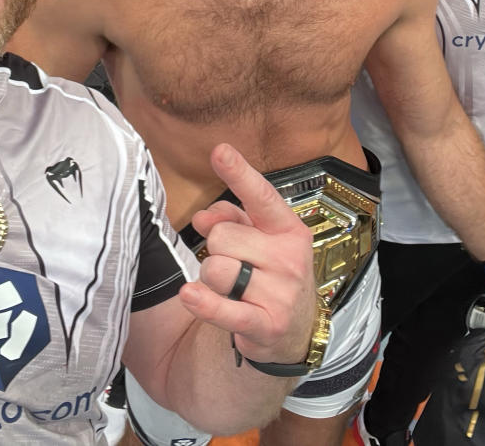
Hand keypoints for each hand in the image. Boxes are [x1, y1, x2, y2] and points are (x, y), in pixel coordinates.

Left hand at [179, 144, 316, 366]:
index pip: (260, 196)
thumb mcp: (259, 239)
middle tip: (235, 265)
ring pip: (215, 269)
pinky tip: (190, 296)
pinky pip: (223, 309)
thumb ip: (231, 218)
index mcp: (288, 229)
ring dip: (212, 280)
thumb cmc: (270, 275)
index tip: (220, 151)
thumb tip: (204, 216)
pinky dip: (204, 303)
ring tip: (232, 290)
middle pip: (222, 237)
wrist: (294, 332)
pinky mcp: (267, 325)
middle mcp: (289, 257)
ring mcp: (281, 292)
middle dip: (217, 250)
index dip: (239, 173)